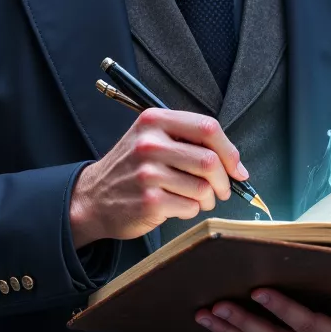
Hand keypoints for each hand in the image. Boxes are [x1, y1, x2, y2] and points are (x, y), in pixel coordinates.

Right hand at [70, 108, 247, 247]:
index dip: (229, 150)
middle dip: (224, 181)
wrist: (93, 197)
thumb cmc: (132, 168)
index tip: (236, 168)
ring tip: (198, 199)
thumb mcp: (151, 138)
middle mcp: (150, 143)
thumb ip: (189, 141)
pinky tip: (177, 206)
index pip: (207, 128)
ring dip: (208, 199)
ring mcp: (147, 173)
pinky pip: (190, 207)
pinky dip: (191, 211)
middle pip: (209, 160)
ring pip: (203, 188)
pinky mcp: (148, 201)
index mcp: (154, 120)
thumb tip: (235, 164)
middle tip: (222, 190)